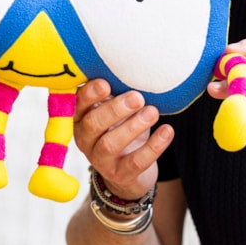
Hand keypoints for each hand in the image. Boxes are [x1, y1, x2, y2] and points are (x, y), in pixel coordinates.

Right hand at [73, 79, 173, 201]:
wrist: (126, 174)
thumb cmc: (120, 130)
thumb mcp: (114, 112)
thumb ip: (114, 94)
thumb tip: (130, 70)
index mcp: (80, 119)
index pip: (78, 105)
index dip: (89, 94)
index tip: (105, 83)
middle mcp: (85, 140)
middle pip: (93, 124)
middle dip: (115, 109)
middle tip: (137, 97)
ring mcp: (100, 160)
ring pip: (110, 144)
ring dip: (133, 127)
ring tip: (152, 112)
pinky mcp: (120, 175)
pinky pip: (136, 162)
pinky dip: (153, 146)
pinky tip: (167, 131)